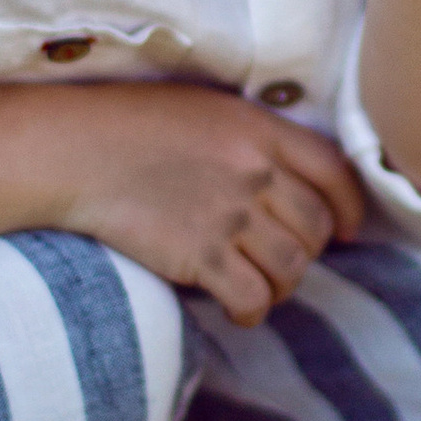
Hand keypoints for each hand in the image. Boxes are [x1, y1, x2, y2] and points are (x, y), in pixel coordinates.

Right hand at [56, 84, 363, 325]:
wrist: (70, 151)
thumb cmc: (126, 126)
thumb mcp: (203, 110)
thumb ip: (250, 138)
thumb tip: (286, 180)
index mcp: (258, 128)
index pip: (333, 170)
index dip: (350, 206)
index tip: (348, 230)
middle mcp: (253, 170)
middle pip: (315, 227)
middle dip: (309, 252)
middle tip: (284, 261)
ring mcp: (228, 214)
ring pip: (292, 267)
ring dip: (282, 286)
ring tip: (259, 287)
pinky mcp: (199, 254)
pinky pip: (253, 297)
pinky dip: (253, 310)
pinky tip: (237, 308)